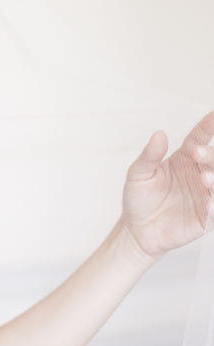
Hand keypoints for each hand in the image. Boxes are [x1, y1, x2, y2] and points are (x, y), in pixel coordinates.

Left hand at [121, 110, 213, 260]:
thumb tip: (159, 135)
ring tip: (204, 179)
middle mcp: (200, 173)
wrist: (137, 230)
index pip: (200, 138)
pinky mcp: (207, 216)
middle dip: (212, 154)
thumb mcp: (138, 175)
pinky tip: (208, 205)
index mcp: (185, 158)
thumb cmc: (139, 199)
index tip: (213, 115)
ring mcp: (206, 194)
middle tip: (198, 154)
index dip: (208, 126)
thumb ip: (149, 156)